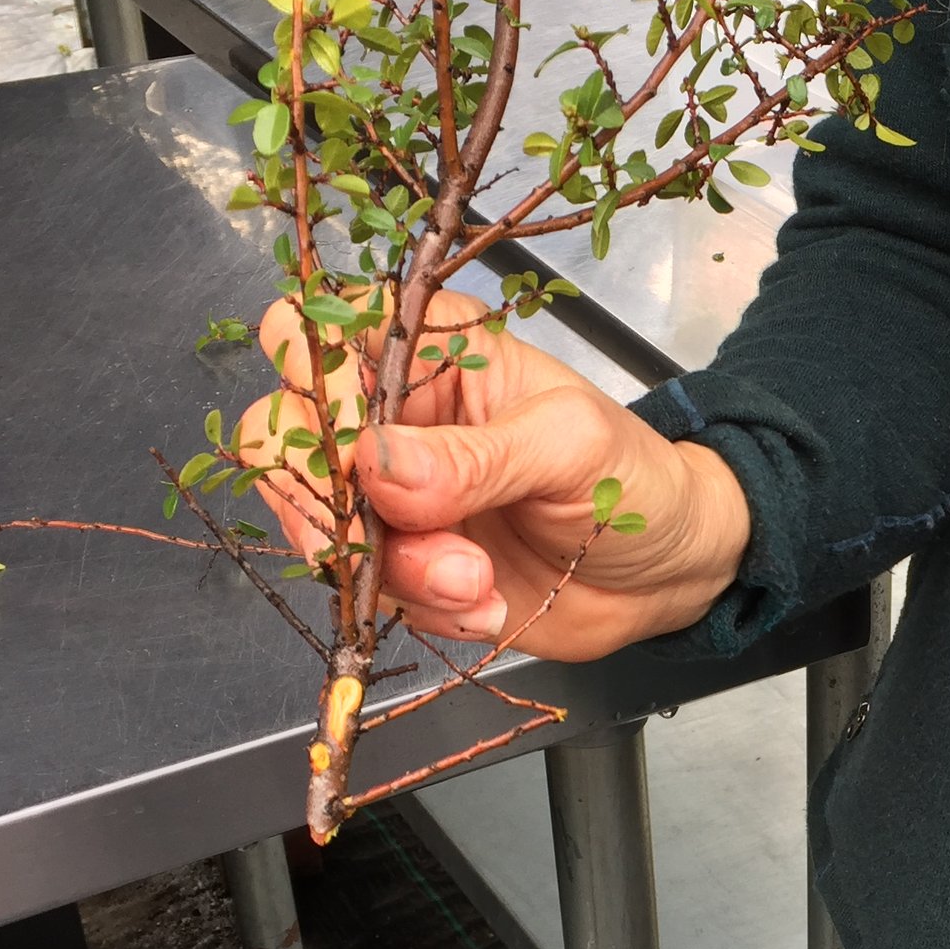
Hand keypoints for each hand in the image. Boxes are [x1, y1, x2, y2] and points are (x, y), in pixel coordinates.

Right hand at [234, 287, 749, 658]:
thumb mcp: (570, 448)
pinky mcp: (402, 564)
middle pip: (282, 438)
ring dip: (396, 573)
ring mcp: (390, 497)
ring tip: (479, 585)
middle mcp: (394, 417)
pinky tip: (486, 603)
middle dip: (336, 507)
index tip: (358, 461)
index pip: (314, 338)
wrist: (667, 570)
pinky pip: (367, 591)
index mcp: (431, 350)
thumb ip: (475, 457)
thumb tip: (378, 466)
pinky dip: (424, 610)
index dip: (313, 396)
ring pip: (322, 529)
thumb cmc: (633, 478)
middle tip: (403, 545)